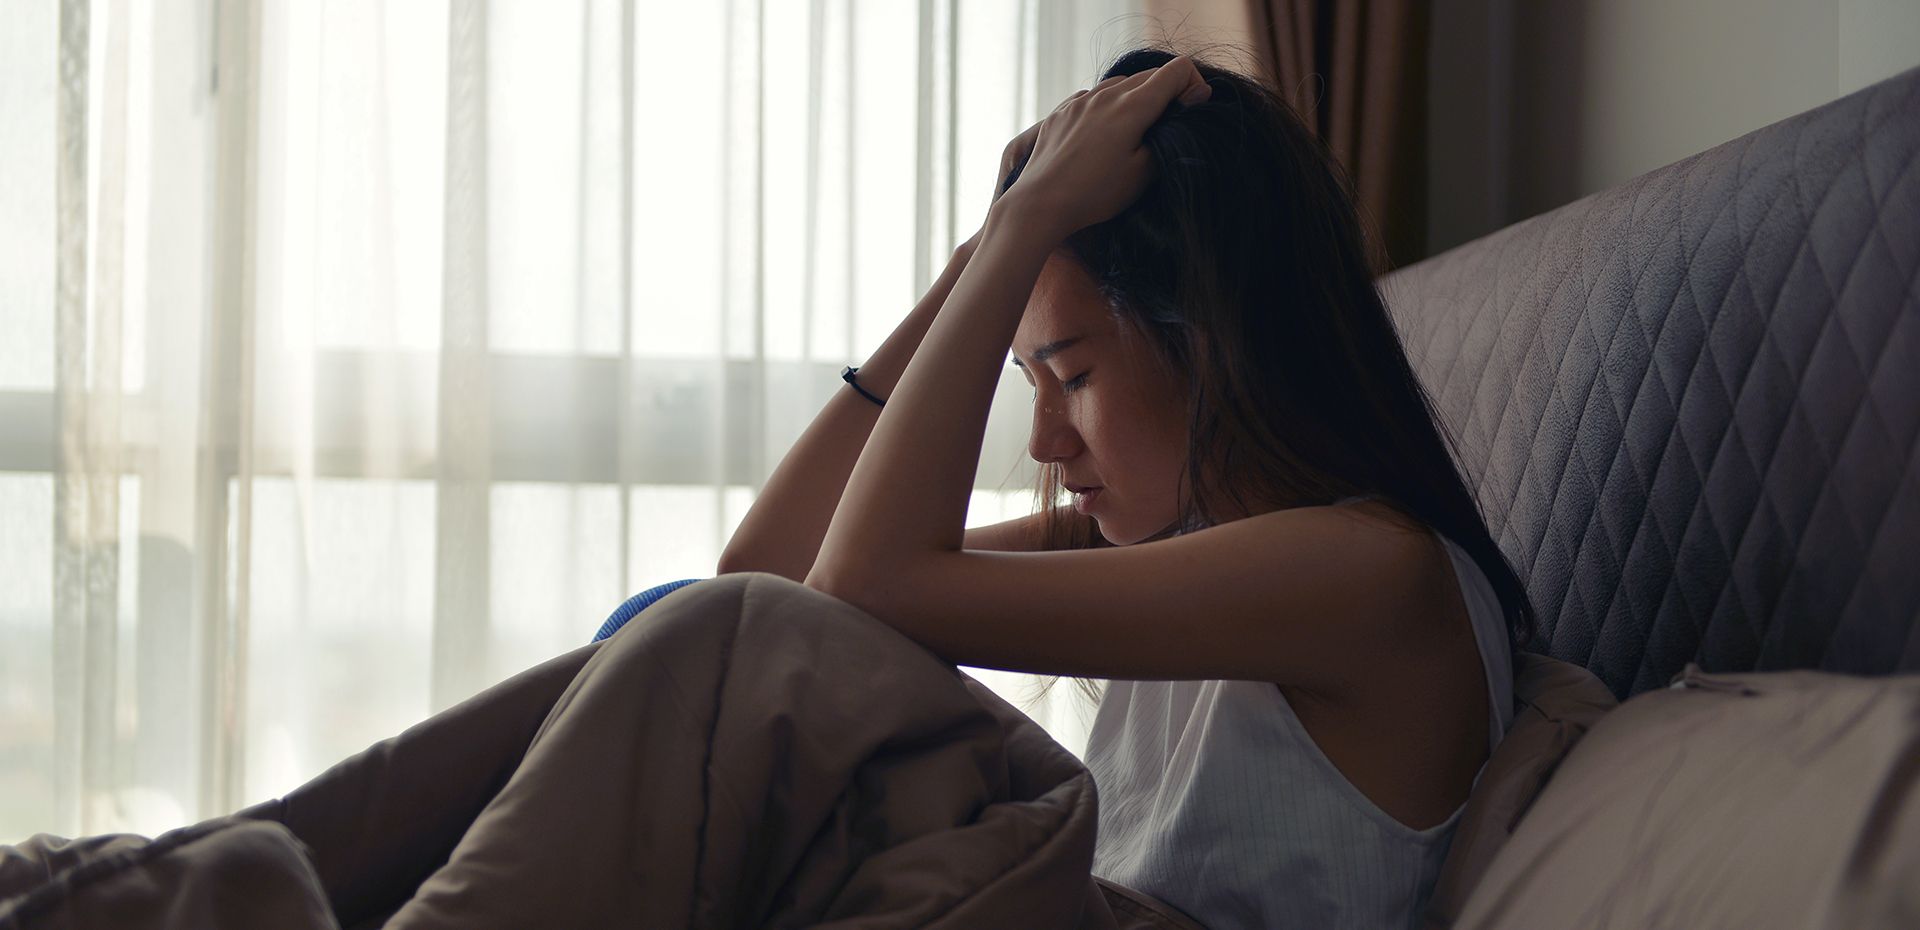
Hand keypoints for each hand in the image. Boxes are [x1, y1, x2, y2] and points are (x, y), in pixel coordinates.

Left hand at [991, 55, 1209, 240]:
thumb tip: (1184, 110)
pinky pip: (1093, 96)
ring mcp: (1080, 100)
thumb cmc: (1095, 193)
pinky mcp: (1061, 112)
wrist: (1040, 202)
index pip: (1177, 71)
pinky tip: (1104, 131)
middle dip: (1168, 91)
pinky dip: (1108, 105)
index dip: (1194, 86)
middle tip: (1168, 125)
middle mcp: (1106, 94)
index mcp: (1133, 106)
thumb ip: (1168, 136)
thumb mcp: (1143, 174)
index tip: (1192, 111)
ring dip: (1137, 97)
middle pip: (1150, 74)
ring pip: (1120, 83)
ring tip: (1136, 130)